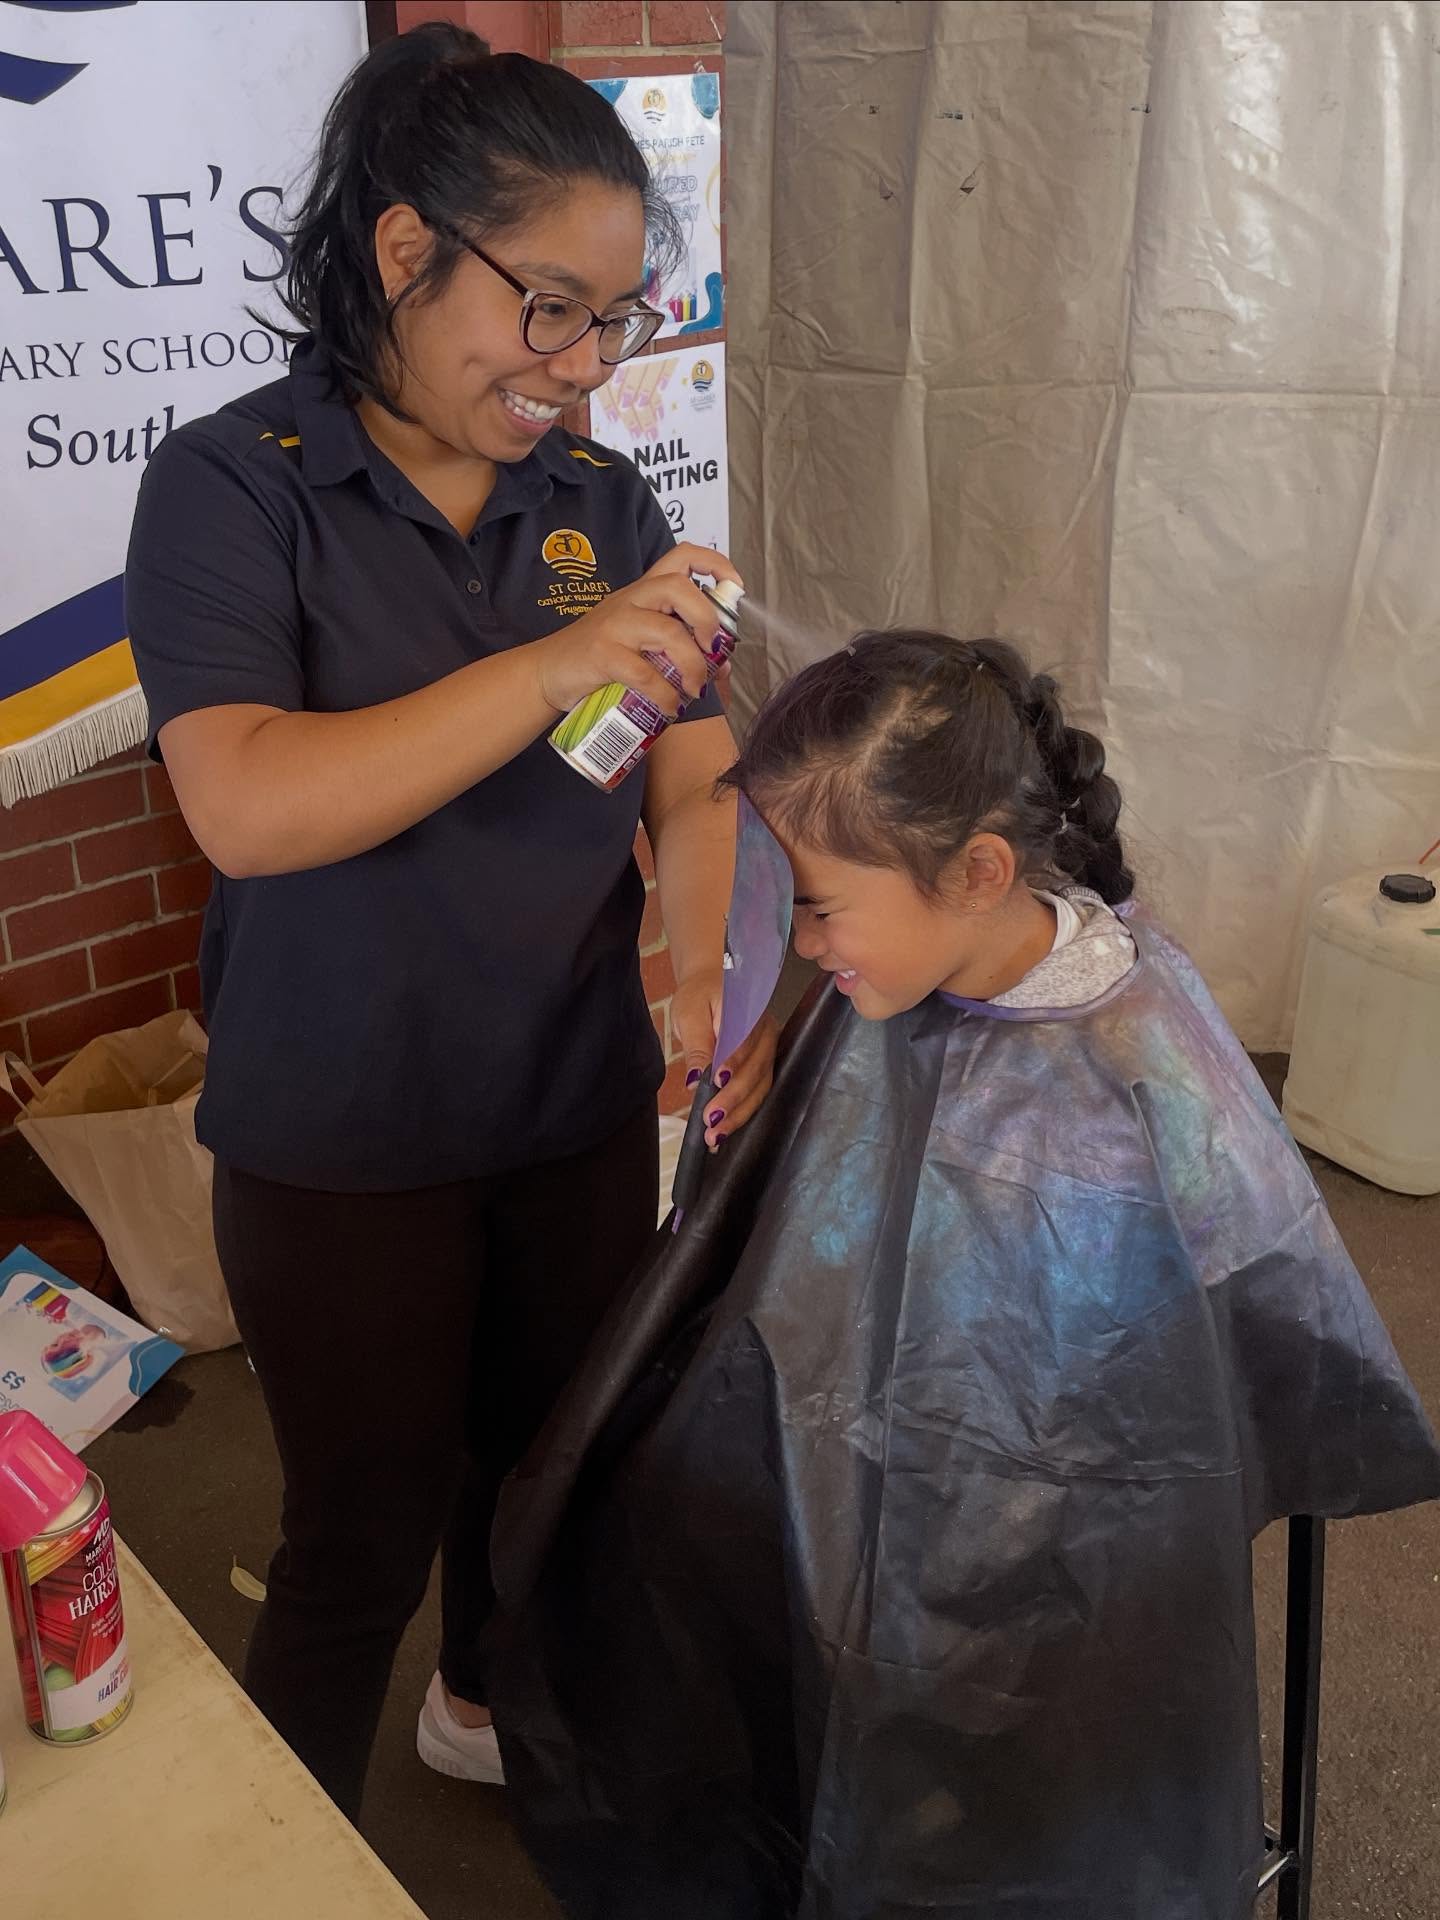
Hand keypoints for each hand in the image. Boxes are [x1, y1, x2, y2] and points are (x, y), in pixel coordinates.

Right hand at [529, 544, 744, 719]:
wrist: (548, 671)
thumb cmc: (598, 656)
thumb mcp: (637, 638)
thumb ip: (675, 643)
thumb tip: (722, 663)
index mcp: (643, 591)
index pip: (682, 555)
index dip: (715, 564)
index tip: (735, 589)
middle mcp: (630, 600)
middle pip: (679, 587)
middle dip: (708, 618)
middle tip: (713, 649)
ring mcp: (615, 625)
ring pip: (668, 632)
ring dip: (693, 664)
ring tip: (695, 688)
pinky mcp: (602, 655)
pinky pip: (645, 674)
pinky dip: (667, 695)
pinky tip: (671, 707)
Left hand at [671, 970, 778, 1152]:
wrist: (712, 986)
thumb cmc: (700, 997)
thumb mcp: (689, 1014)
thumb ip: (696, 1045)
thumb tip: (697, 1079)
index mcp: (749, 1012)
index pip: (744, 1041)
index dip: (733, 1064)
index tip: (717, 1083)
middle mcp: (766, 1033)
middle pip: (756, 1070)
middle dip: (733, 1099)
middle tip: (710, 1120)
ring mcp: (768, 1052)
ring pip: (760, 1088)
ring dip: (739, 1114)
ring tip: (715, 1136)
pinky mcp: (764, 1067)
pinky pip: (757, 1093)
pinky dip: (742, 1114)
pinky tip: (724, 1132)